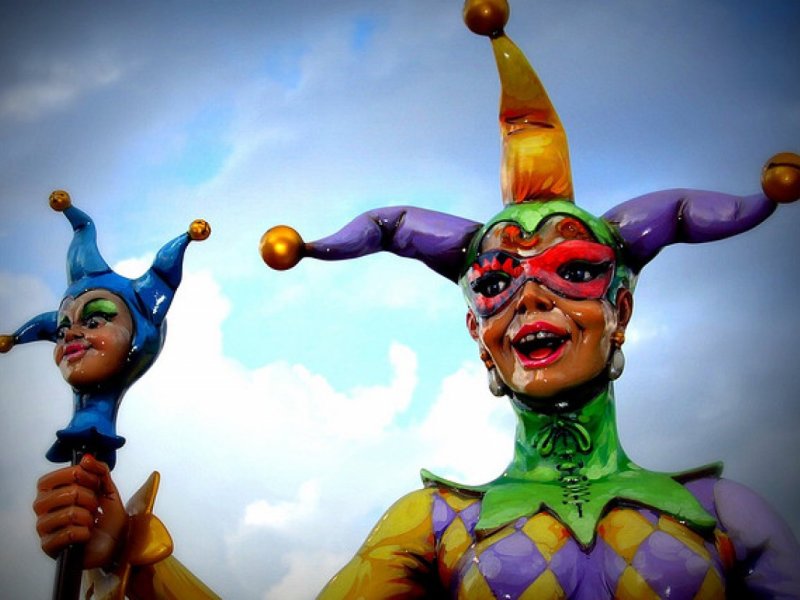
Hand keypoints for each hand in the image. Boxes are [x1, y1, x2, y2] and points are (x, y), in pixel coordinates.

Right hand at [33, 454, 126, 568]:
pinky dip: (85, 533)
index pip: (57, 476)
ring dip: (88, 517)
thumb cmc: (108, 519)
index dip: (80, 477)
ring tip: (90, 521)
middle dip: (89, 499)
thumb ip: (100, 471)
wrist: (115, 545)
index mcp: (52, 490)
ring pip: (69, 513)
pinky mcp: (49, 546)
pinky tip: (86, 535)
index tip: (94, 484)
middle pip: (68, 493)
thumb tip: (86, 458)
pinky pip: (69, 533)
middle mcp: (42, 507)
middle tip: (94, 507)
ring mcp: (43, 527)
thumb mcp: (108, 490)